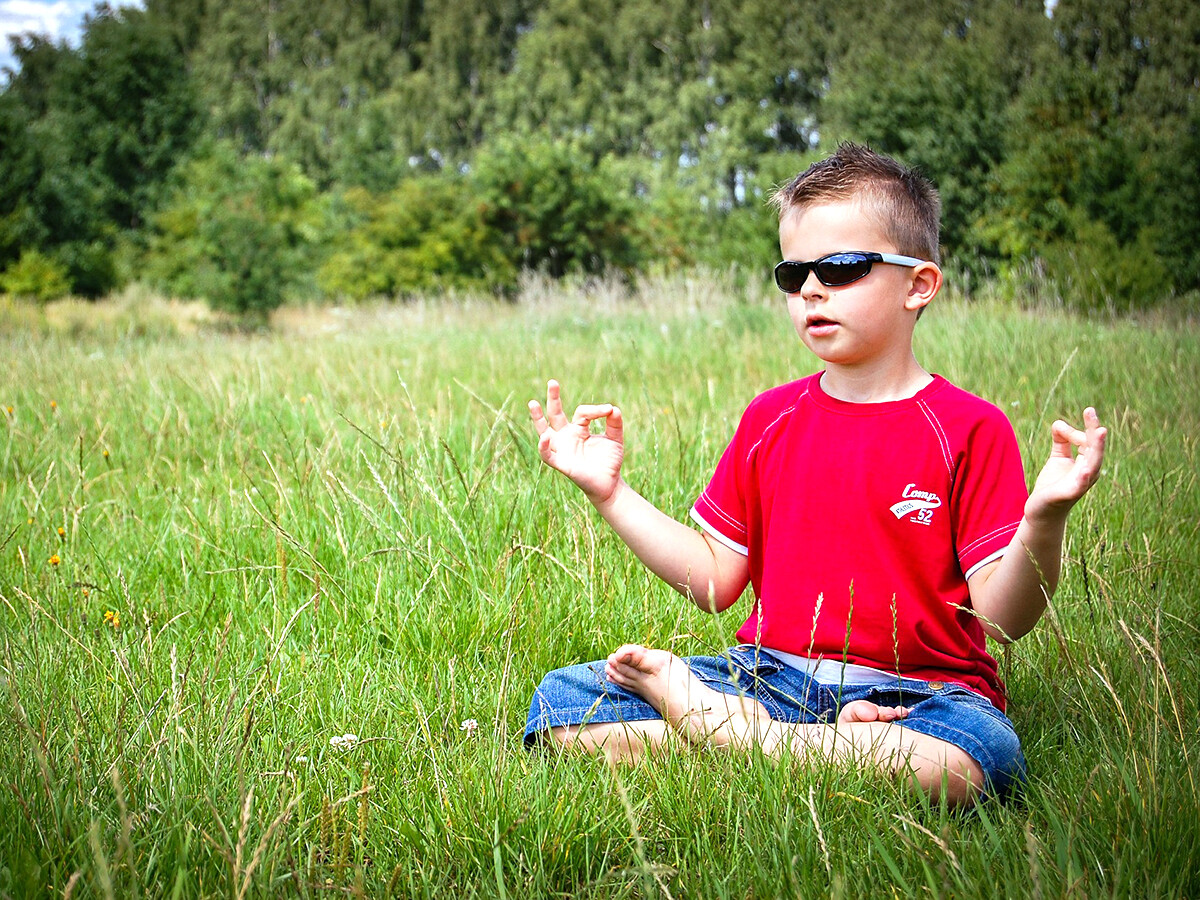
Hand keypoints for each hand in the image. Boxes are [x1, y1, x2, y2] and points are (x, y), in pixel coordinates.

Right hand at [528, 379, 624, 504]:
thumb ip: (614, 423)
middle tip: (552, 381)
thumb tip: (613, 408)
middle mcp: (567, 437)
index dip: (594, 410)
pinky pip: (548, 455)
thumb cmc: (610, 461)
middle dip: (553, 398)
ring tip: (532, 403)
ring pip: (544, 432)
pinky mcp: (561, 463)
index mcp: (578, 429)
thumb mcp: (615, 439)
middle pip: (555, 414)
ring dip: (537, 418)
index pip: (581, 412)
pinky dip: (544, 446)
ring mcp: (562, 449)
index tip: (608, 410)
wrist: (610, 484)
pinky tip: (545, 437)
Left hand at [1027, 407, 1107, 519]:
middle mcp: (1089, 472)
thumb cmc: (1053, 484)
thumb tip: (1059, 423)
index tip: (1072, 419)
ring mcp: (1081, 484)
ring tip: (1100, 432)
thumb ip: (1061, 440)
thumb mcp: (1058, 458)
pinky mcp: (1068, 494)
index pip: (1090, 440)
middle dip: (1094, 430)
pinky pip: (1079, 485)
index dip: (1081, 428)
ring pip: (1092, 463)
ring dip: (1096, 448)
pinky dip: (1083, 477)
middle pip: (1095, 448)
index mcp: (1087, 462)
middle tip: (1091, 411)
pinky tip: (1086, 470)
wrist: (1041, 510)